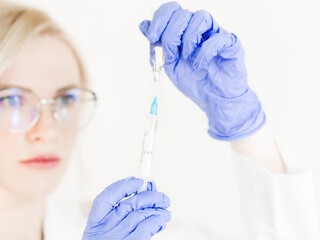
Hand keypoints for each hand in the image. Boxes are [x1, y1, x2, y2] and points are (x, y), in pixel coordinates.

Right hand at [82, 177, 170, 239]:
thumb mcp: (106, 232)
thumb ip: (121, 214)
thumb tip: (146, 189)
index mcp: (95, 226)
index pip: (105, 199)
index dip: (122, 186)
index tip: (137, 181)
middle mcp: (104, 231)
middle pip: (129, 204)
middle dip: (149, 196)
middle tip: (162, 196)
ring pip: (140, 214)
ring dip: (157, 208)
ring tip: (165, 207)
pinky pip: (146, 229)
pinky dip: (157, 220)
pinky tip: (163, 218)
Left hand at [139, 2, 265, 140]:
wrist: (213, 99)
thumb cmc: (195, 82)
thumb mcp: (170, 64)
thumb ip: (160, 45)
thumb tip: (144, 25)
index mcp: (184, 32)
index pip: (171, 11)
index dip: (160, 19)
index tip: (153, 37)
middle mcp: (199, 30)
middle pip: (183, 13)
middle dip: (171, 32)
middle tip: (172, 52)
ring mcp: (215, 34)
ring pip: (200, 17)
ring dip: (189, 39)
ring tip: (188, 58)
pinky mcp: (230, 44)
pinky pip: (217, 37)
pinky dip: (205, 51)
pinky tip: (200, 64)